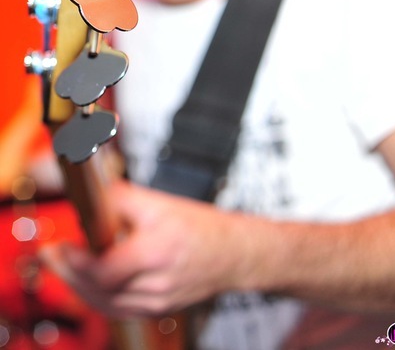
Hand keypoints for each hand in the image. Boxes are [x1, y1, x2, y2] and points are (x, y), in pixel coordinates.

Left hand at [39, 180, 251, 316]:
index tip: (59, 246)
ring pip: (103, 304)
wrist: (233, 254)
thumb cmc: (202, 227)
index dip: (76, 262)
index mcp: (158, 253)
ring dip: (77, 286)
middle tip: (51, 255)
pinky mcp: (156, 311)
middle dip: (67, 273)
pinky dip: (96, 296)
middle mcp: (156, 285)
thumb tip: (89, 192)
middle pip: (97, 290)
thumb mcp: (159, 203)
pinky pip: (117, 309)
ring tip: (63, 266)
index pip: (105, 270)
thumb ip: (120, 198)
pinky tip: (86, 282)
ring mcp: (156, 303)